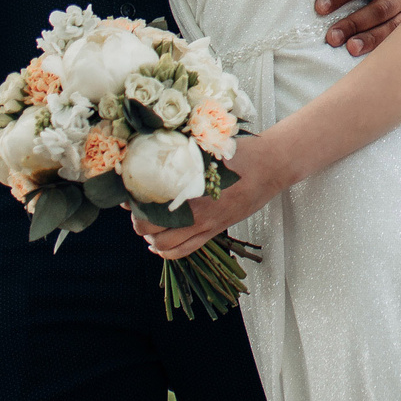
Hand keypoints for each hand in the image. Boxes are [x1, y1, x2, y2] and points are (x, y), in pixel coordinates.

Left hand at [132, 128, 293, 259]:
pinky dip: (168, 252)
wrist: (272, 166)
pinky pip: (186, 251)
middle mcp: (196, 213)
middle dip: (138, 223)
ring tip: (148, 229)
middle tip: (137, 211)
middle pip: (151, 229)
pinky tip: (160, 245)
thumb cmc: (242, 153)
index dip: (132, 203)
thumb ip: (183, 155)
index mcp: (190, 190)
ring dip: (152, 240)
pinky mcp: (216, 231)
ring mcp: (207, 225)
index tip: (128, 196)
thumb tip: (155, 153)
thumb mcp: (207, 148)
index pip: (149, 205)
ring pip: (166, 246)